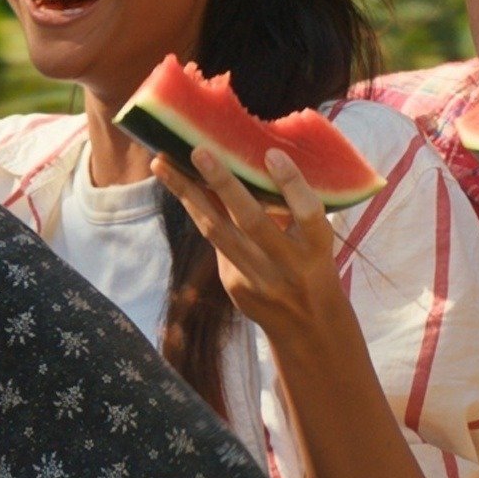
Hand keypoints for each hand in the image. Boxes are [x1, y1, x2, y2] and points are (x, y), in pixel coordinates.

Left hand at [151, 146, 344, 333]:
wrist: (308, 327)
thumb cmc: (314, 265)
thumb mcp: (316, 241)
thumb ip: (295, 209)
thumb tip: (257, 155)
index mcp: (317, 249)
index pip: (308, 215)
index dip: (292, 185)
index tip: (272, 154)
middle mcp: (287, 266)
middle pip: (252, 222)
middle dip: (224, 184)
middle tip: (199, 150)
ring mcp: (256, 280)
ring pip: (216, 231)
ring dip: (187, 193)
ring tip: (161, 163)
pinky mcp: (233, 285)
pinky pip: (212, 238)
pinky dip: (195, 207)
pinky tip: (176, 183)